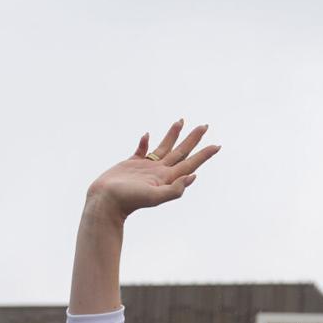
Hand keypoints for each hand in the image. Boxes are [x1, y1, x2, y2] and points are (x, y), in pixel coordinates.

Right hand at [83, 121, 219, 222]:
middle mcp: (160, 172)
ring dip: (173, 135)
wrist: (105, 201)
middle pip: (181, 152)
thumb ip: (174, 189)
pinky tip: (147, 135)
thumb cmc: (128, 200)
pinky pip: (142, 150)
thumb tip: (193, 176)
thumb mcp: (154, 197)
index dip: (204, 155)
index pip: (190, 163)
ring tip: (181, 121)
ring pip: (164, 147)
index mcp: (167, 178)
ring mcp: (146, 167)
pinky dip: (145, 142)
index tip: (217, 146)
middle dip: (193, 139)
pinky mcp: (131, 164)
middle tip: (205, 126)